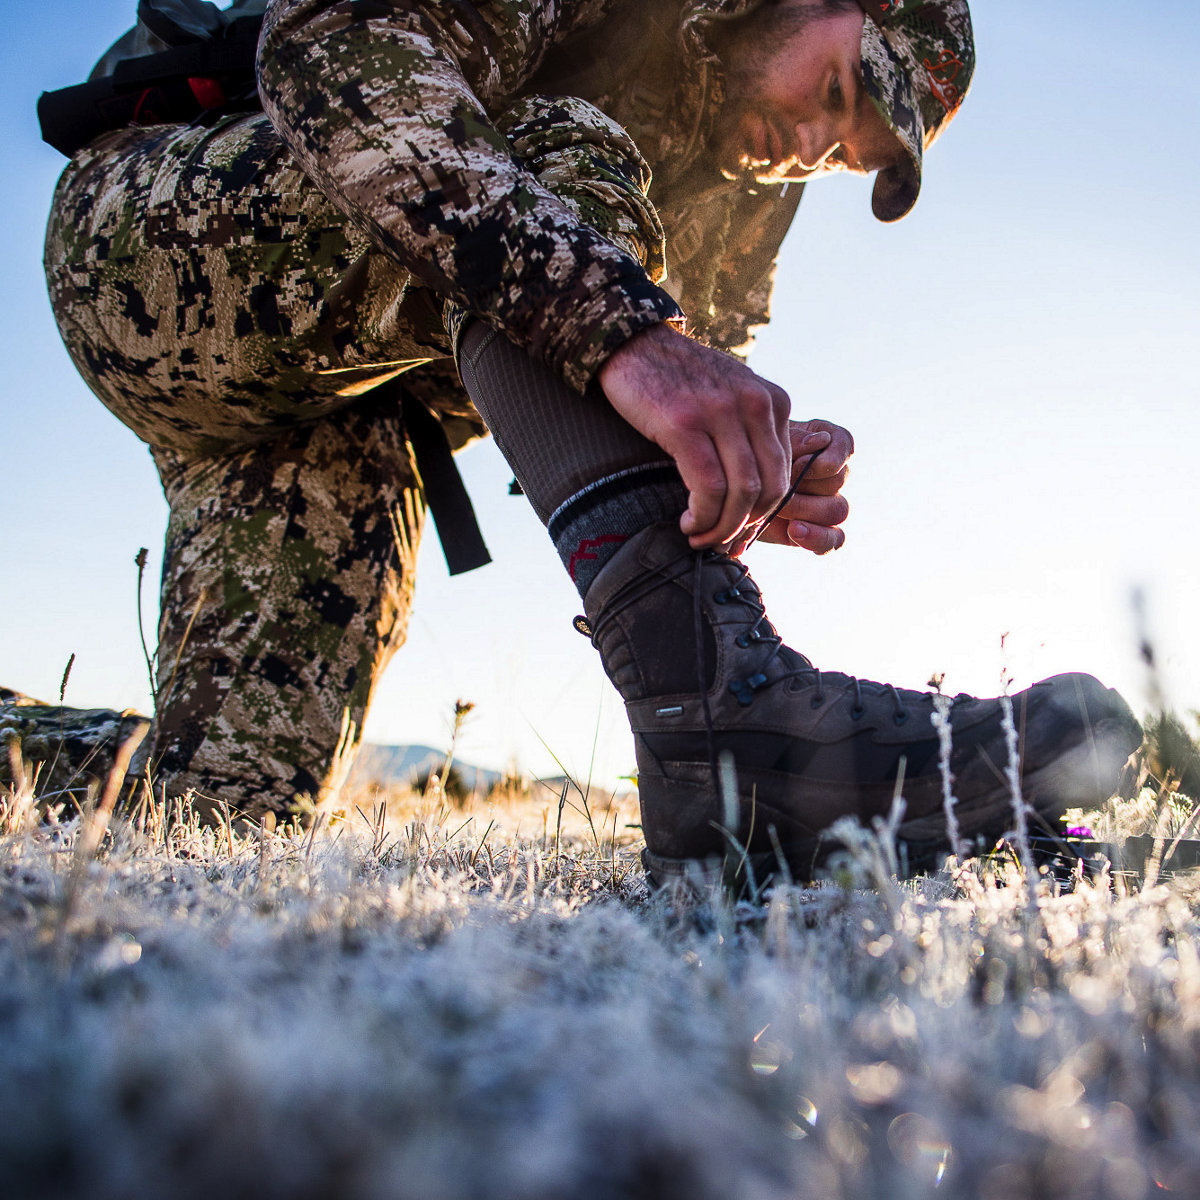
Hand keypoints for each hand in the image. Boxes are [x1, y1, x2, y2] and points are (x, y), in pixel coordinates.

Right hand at [598, 324, 791, 547]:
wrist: (632, 344)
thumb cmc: (677, 380)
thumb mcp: (730, 395)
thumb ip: (749, 432)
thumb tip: (753, 492)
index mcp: (773, 401)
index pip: (784, 474)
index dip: (763, 514)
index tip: (738, 531)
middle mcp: (755, 404)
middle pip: (770, 488)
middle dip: (747, 527)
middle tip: (722, 543)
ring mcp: (721, 412)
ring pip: (742, 493)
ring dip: (723, 528)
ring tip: (700, 538)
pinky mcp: (684, 424)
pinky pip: (708, 487)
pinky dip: (702, 516)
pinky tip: (687, 523)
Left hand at [732, 419, 853, 556]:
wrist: (726, 492)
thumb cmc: (745, 456)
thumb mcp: (762, 440)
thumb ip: (793, 440)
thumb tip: (820, 441)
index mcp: (822, 442)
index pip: (843, 444)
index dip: (827, 456)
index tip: (801, 463)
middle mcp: (829, 474)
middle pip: (837, 480)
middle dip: (804, 485)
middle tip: (776, 487)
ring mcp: (825, 504)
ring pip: (838, 510)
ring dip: (805, 509)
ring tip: (778, 509)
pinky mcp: (816, 531)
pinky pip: (834, 539)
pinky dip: (818, 538)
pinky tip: (795, 531)